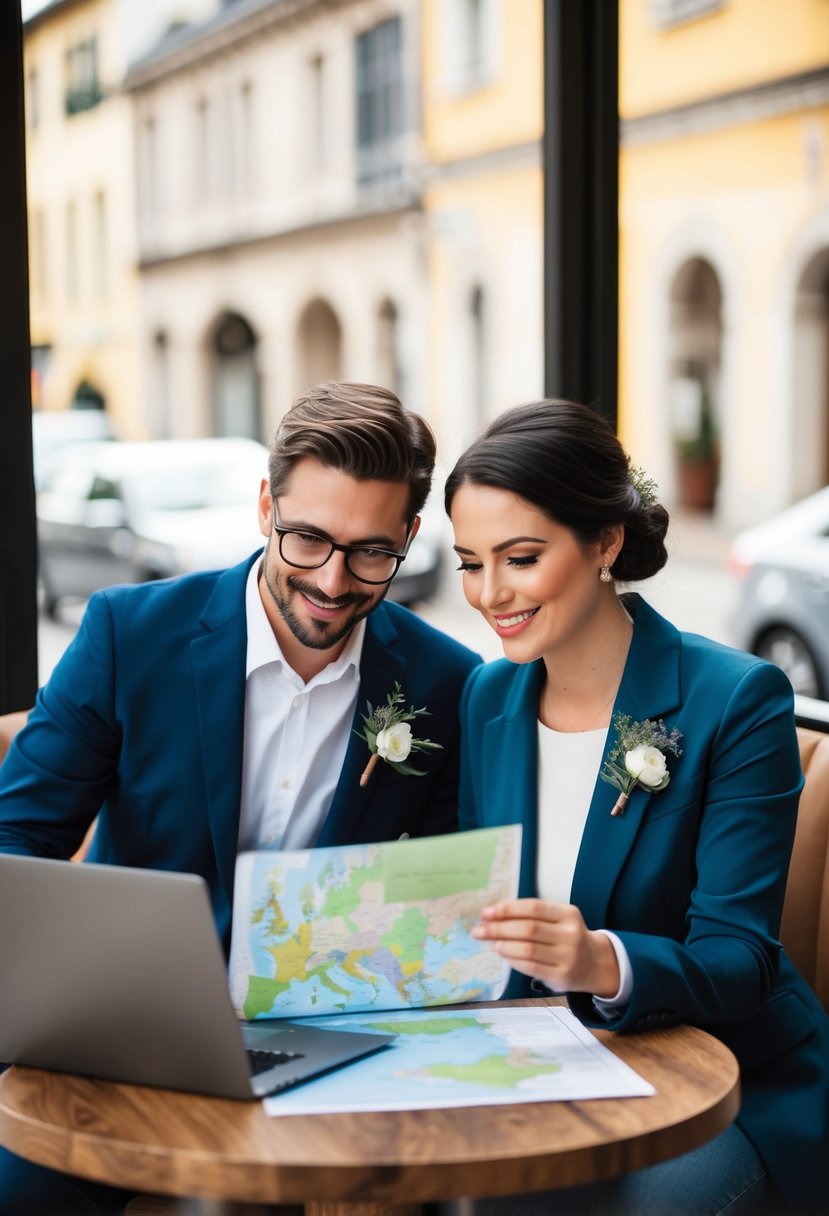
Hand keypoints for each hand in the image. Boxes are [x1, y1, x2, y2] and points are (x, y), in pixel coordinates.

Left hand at [471, 898, 620, 997]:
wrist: (595, 964)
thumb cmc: (567, 938)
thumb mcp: (559, 920)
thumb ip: (532, 916)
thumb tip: (493, 916)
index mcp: (568, 914)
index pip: (533, 907)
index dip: (507, 909)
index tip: (486, 913)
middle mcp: (570, 934)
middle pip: (528, 928)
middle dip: (498, 928)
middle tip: (479, 930)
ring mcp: (568, 957)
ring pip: (528, 949)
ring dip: (503, 945)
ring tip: (490, 942)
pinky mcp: (562, 976)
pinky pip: (531, 967)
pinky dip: (513, 959)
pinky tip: (503, 954)